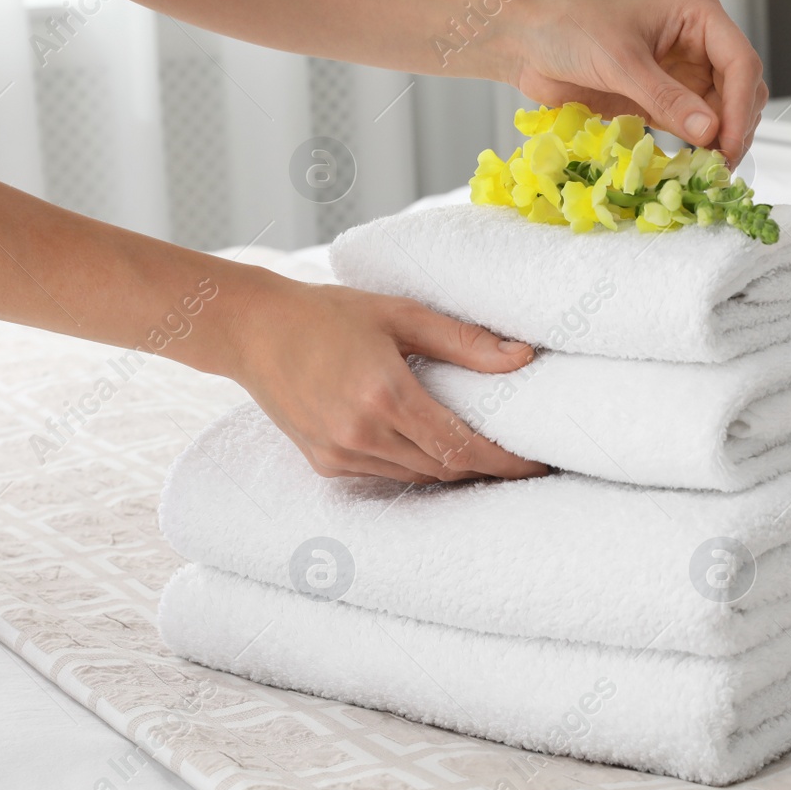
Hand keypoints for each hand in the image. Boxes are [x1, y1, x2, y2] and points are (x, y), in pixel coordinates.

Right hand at [228, 271, 549, 482]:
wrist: (253, 329)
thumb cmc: (327, 313)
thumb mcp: (400, 314)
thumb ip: (463, 340)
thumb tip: (522, 357)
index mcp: (386, 395)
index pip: (462, 447)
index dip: (505, 462)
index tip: (537, 462)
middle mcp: (362, 433)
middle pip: (444, 468)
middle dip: (485, 467)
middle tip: (519, 455)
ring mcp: (340, 453)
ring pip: (416, 476)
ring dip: (451, 468)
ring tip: (482, 451)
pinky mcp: (324, 463)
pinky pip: (384, 473)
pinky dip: (413, 464)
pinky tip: (427, 445)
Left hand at [503, 0, 769, 165]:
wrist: (528, 41)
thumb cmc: (571, 30)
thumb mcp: (621, 62)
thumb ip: (666, 98)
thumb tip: (711, 132)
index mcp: (698, 15)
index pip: (740, 62)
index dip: (739, 105)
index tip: (728, 143)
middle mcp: (698, 42)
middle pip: (740, 89)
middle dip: (736, 126)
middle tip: (722, 165)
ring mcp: (682, 73)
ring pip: (721, 112)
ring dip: (720, 140)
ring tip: (710, 171)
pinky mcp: (662, 99)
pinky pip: (692, 126)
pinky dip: (697, 146)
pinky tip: (693, 165)